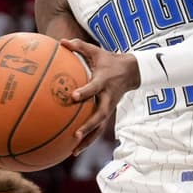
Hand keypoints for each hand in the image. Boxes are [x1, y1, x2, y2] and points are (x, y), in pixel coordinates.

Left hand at [61, 39, 139, 153]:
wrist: (132, 72)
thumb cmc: (109, 60)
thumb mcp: (97, 51)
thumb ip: (79, 46)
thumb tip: (61, 42)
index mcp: (104, 82)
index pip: (94, 88)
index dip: (85, 92)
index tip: (73, 96)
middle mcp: (108, 98)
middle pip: (100, 114)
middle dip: (88, 125)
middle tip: (75, 133)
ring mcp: (109, 108)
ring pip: (100, 127)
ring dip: (88, 139)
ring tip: (74, 150)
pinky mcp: (107, 114)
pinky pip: (98, 130)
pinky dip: (88, 141)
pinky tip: (74, 150)